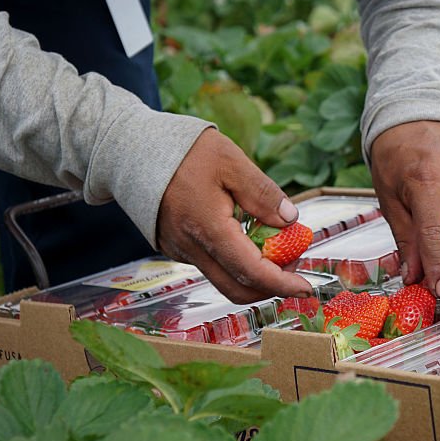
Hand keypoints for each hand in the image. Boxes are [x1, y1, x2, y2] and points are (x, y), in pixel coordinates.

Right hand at [157, 129, 313, 302]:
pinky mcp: (177, 249)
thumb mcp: (231, 162)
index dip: (282, 283)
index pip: (251, 271)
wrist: (133, 151)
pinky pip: (211, 266)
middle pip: (237, 289)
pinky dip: (236, 263)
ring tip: (276, 246)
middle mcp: (191, 248)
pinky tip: (249, 238)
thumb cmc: (184, 152)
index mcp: (207, 228)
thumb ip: (262, 193)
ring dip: (254, 275)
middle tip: (294, 264)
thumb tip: (290, 220)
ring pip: (224, 279)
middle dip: (271, 286)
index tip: (306, 287)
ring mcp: (181, 252)